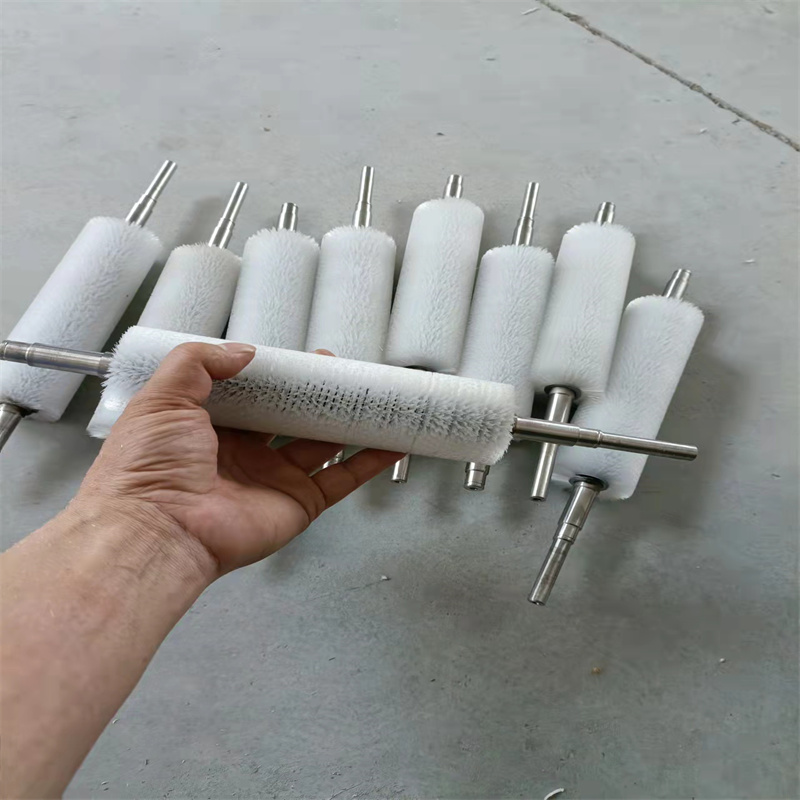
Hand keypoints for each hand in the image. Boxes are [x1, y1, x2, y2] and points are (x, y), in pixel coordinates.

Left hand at [78, 342, 401, 577]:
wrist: (158, 530)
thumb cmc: (149, 466)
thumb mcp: (163, 396)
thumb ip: (199, 362)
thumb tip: (244, 350)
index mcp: (211, 427)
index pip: (254, 394)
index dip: (279, 376)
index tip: (303, 359)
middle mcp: (245, 453)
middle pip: (293, 417)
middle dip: (318, 396)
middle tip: (343, 374)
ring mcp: (275, 479)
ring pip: (323, 445)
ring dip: (349, 423)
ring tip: (375, 399)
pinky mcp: (299, 503)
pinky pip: (341, 479)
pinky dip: (368, 461)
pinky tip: (390, 441)